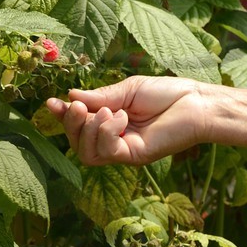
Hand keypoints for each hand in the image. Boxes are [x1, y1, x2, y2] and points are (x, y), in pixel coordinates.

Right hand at [43, 75, 209, 165]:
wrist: (195, 102)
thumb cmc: (167, 93)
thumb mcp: (128, 90)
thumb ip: (100, 97)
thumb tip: (70, 96)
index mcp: (110, 120)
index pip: (79, 125)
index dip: (62, 116)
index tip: (51, 102)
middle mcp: (114, 139)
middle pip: (78, 143)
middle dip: (72, 125)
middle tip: (79, 107)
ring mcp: (124, 150)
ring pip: (87, 153)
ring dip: (90, 131)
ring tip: (108, 112)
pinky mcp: (134, 157)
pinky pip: (107, 153)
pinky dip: (107, 133)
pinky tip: (121, 119)